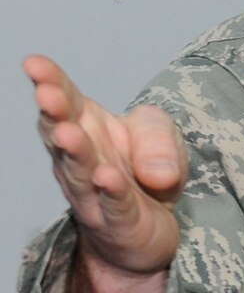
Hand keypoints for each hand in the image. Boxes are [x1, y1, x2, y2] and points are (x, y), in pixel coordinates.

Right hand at [24, 55, 184, 276]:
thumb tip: (156, 171)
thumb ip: (156, 139)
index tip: (33, 64)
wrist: (148, 229)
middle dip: (56, 113)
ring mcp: (94, 192)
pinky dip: (111, 191)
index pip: (67, 100)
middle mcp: (81, 158)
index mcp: (88, 126)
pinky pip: (115, 205)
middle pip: (64, 133)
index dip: (51, 82)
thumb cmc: (144, 170)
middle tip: (47, 94)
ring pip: (81, 170)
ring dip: (75, 151)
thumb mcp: (161, 138)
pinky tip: (106, 178)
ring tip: (68, 133)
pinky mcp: (119, 222)